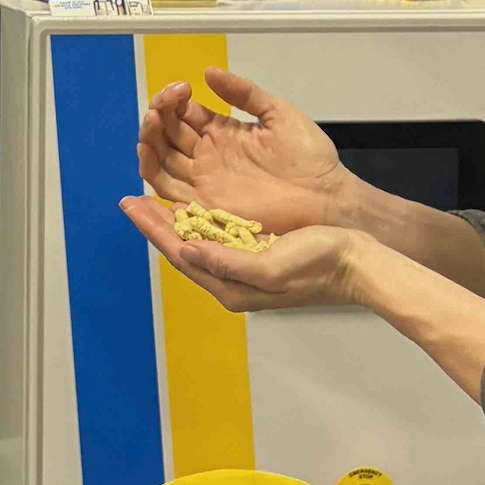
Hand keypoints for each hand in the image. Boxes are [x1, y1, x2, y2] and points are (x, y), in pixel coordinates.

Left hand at [122, 195, 365, 311]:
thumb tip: (186, 250)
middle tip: (131, 198)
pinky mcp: (254, 252)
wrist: (354, 263)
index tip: (130, 204)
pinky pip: (215, 235)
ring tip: (151, 197)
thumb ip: (226, 262)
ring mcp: (241, 266)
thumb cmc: (319, 266)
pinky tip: (189, 202)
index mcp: (230, 287)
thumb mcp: (270, 268)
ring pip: (195, 240)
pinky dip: (197, 217)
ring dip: (172, 218)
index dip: (152, 228)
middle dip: (155, 222)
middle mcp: (230, 278)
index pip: (178, 254)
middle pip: (181, 247)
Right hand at [138, 67, 360, 233]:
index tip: (180, 88)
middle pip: (167, 135)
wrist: (327, 195)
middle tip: (162, 106)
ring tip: (152, 120)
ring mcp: (204, 181)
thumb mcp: (278, 113)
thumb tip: (209, 72)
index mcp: (222, 133)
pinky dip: (150, 169)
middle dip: (157, 116)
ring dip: (150, 138)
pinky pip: (168, 189)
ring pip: (161, 160)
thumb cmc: (309, 157)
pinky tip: (147, 150)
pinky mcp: (205, 205)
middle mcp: (207, 157)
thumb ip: (244, 93)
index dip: (174, 99)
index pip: (183, 113)